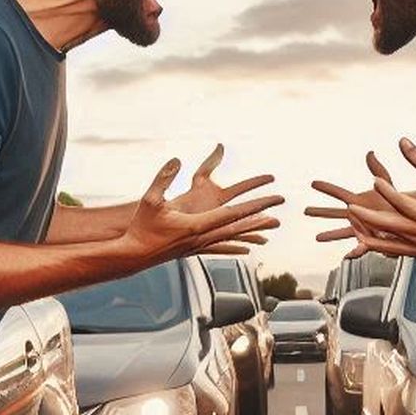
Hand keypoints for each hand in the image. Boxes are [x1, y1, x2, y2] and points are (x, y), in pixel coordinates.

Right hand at [119, 151, 282, 269]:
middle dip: (260, 218)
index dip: (253, 207)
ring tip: (270, 227)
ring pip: (233, 237)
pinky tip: (246, 247)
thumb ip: (163, 178)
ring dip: (252, 231)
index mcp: (197, 226)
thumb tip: (176, 159)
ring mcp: (200, 246)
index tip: (270, 201)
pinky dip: (236, 244)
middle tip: (280, 213)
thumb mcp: (150, 200)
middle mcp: (203, 238)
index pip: (232, 214)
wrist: (135, 255)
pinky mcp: (195, 250)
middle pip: (238, 227)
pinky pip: (222, 246)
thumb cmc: (141, 228)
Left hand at [307, 140, 415, 264]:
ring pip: (384, 243)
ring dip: (367, 234)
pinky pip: (393, 253)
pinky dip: (379, 248)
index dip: (383, 189)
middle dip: (364, 216)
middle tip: (350, 208)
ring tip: (353, 228)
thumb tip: (404, 143)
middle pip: (383, 224)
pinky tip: (372, 243)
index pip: (397, 200)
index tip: (374, 181)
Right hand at [307, 149, 415, 254]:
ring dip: (330, 234)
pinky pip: (360, 247)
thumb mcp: (387, 183)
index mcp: (359, 200)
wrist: (412, 215)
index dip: (326, 187)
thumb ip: (378, 170)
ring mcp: (362, 227)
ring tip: (318, 237)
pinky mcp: (370, 239)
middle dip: (320, 211)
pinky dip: (354, 252)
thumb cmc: (399, 199)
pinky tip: (347, 257)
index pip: (339, 192)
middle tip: (305, 210)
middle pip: (334, 212)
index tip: (313, 183)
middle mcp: (357, 214)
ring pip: (342, 232)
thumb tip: (370, 154)